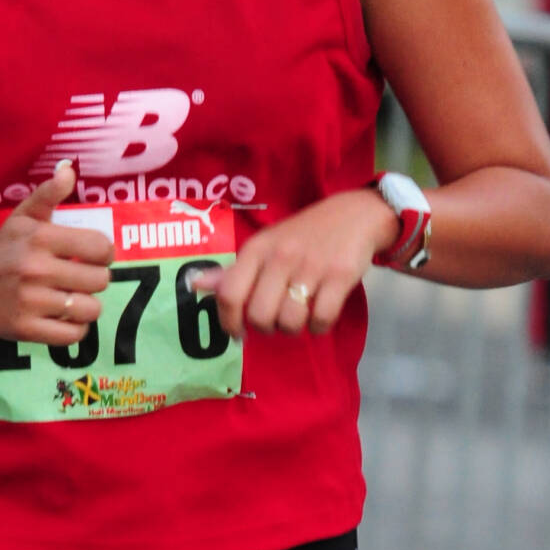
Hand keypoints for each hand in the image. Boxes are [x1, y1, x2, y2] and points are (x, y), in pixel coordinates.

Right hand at [0, 161, 112, 343]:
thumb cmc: (3, 248)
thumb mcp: (23, 217)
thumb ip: (48, 194)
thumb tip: (68, 171)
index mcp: (40, 238)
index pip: (100, 248)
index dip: (104, 253)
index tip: (93, 257)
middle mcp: (35, 269)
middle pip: (99, 280)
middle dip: (95, 279)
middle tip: (80, 279)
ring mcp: (30, 302)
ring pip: (90, 309)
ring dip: (86, 305)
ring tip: (73, 298)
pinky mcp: (25, 329)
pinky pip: (73, 335)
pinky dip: (76, 328)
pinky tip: (65, 317)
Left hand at [193, 187, 399, 338]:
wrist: (354, 215)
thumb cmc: (302, 236)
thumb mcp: (264, 247)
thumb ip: (232, 272)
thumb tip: (195, 284)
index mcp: (256, 249)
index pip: (229, 294)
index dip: (229, 322)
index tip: (239, 333)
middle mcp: (280, 256)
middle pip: (259, 316)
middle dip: (266, 328)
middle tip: (276, 321)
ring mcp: (311, 266)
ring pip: (289, 322)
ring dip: (294, 329)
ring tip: (299, 316)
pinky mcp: (339, 276)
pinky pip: (321, 319)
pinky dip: (319, 326)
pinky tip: (320, 315)